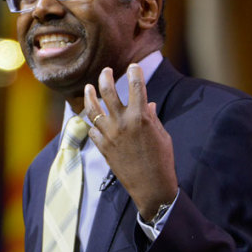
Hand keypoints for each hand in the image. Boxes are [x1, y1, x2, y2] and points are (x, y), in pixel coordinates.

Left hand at [84, 64, 177, 220]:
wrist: (150, 186)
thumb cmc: (161, 159)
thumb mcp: (161, 135)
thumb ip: (151, 117)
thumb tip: (147, 104)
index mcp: (140, 117)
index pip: (136, 86)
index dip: (135, 72)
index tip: (134, 65)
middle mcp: (122, 122)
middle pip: (108, 91)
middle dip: (106, 76)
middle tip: (106, 70)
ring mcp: (109, 134)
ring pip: (93, 109)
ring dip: (90, 95)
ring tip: (89, 87)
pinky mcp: (102, 146)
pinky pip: (92, 129)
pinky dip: (92, 122)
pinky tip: (92, 117)